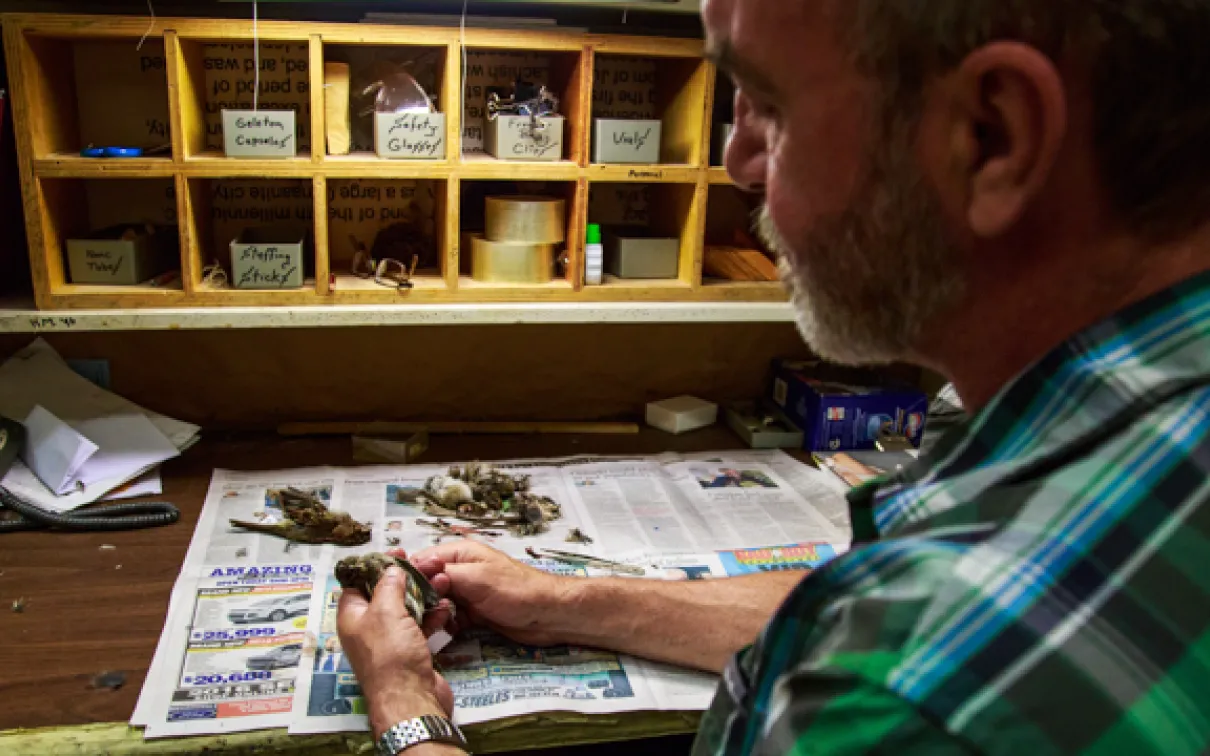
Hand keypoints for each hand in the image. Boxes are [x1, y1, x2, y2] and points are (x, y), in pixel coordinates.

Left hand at [337, 565, 454, 736]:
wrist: (411, 699)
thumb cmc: (391, 654)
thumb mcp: (385, 611)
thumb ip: (388, 585)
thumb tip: (390, 569)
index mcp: (352, 617)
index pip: (356, 583)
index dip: (374, 565)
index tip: (397, 553)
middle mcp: (368, 628)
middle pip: (384, 595)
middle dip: (405, 579)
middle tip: (425, 564)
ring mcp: (389, 642)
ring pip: (405, 610)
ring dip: (422, 596)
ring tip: (441, 581)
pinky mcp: (410, 652)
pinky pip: (419, 627)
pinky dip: (431, 616)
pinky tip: (445, 608)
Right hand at [405, 542, 572, 646]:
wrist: (547, 614)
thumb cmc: (515, 590)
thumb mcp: (476, 577)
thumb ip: (444, 573)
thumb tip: (414, 570)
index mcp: (459, 553)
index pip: (422, 560)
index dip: (408, 576)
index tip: (396, 594)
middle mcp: (460, 570)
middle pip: (427, 583)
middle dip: (420, 598)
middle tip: (418, 613)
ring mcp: (467, 592)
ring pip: (437, 602)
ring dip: (434, 613)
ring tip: (436, 622)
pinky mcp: (474, 613)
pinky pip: (450, 618)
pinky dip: (447, 625)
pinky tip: (447, 632)